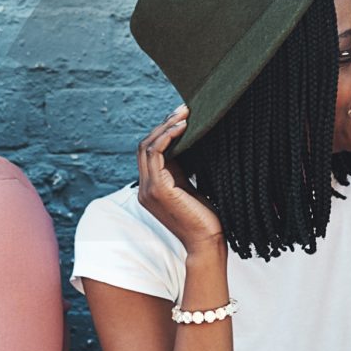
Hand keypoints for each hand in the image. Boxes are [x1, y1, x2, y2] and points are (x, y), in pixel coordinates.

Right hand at [137, 105, 224, 254]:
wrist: (207, 241)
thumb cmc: (204, 217)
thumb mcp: (188, 187)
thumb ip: (180, 169)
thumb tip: (185, 141)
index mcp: (150, 188)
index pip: (148, 152)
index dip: (162, 132)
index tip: (181, 117)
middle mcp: (144, 189)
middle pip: (144, 146)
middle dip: (163, 125)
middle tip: (183, 109)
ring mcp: (148, 189)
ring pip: (147, 147)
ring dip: (165, 127)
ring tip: (184, 114)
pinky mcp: (158, 189)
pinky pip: (155, 154)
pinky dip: (167, 138)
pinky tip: (182, 128)